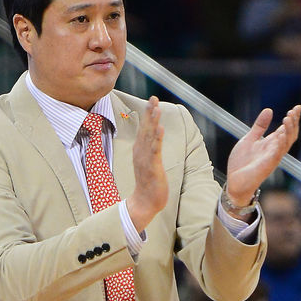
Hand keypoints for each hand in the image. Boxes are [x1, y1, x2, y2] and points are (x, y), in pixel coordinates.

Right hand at [127, 96, 167, 232]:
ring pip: (149, 137)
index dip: (148, 114)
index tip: (152, 101)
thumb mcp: (148, 163)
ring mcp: (145, 159)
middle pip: (145, 129)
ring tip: (157, 109)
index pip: (144, 129)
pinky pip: (155, 151)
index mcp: (140, 150)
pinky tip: (160, 129)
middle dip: (150, 113)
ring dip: (153, 122)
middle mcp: (141, 152)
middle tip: (153, 98)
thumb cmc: (148, 184)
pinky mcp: (152, 167)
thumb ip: (149, 151)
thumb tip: (152, 141)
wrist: (144, 202)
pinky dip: (157, 139)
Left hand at [226, 105, 300, 207]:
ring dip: (288, 131)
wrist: (234, 182)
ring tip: (288, 118)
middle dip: (294, 123)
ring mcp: (272, 158)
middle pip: (290, 135)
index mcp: (271, 143)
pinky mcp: (266, 165)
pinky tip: (280, 134)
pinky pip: (277, 154)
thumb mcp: (249, 140)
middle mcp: (275, 150)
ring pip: (286, 143)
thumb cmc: (242, 163)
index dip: (293, 118)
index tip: (297, 107)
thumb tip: (269, 110)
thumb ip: (259, 127)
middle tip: (294, 110)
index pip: (286, 129)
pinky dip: (280, 144)